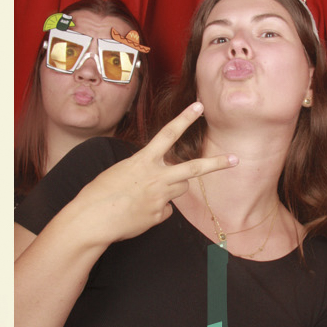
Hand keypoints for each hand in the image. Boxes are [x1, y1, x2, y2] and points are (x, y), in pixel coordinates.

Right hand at [63, 103, 236, 250]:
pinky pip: (165, 210)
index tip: (199, 106)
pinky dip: (156, 210)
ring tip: (146, 193)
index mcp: (143, 161)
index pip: (168, 134)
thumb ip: (144, 171)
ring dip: (172, 187)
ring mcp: (160, 198)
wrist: (91, 220)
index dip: (184, 118)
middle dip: (216, 164)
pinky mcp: (158, 216)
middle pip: (193, 169)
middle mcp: (156, 178)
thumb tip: (158, 182)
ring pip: (180, 189)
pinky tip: (138, 213)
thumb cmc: (99, 193)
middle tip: (235, 159)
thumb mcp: (120, 172)